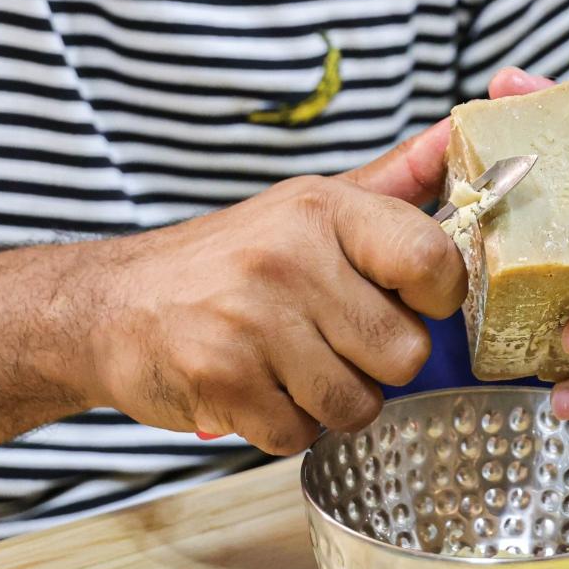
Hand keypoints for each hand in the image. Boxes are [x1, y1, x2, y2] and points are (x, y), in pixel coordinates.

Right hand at [77, 122, 465, 453]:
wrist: (110, 305)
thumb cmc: (228, 262)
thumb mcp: (307, 207)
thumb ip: (392, 181)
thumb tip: (458, 133)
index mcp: (324, 208)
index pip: (433, 259)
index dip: (436, 297)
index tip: (406, 299)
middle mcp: (290, 258)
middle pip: (405, 353)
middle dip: (374, 363)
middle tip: (329, 340)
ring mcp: (253, 321)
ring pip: (358, 404)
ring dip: (330, 402)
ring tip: (290, 366)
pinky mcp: (222, 380)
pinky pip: (301, 436)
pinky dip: (283, 426)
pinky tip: (256, 389)